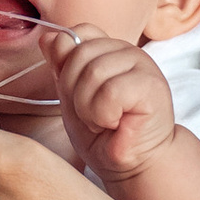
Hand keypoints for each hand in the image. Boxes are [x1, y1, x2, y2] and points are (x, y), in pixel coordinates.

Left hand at [43, 26, 175, 182]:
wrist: (134, 165)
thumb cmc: (106, 135)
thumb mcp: (72, 97)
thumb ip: (61, 67)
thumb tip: (48, 37)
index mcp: (108, 49)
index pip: (77, 34)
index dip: (67, 66)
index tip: (78, 95)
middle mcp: (127, 51)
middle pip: (80, 54)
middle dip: (75, 93)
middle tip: (92, 115)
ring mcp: (142, 64)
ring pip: (93, 72)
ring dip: (89, 108)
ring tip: (104, 121)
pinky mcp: (152, 84)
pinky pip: (110, 91)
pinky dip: (104, 115)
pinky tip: (116, 124)